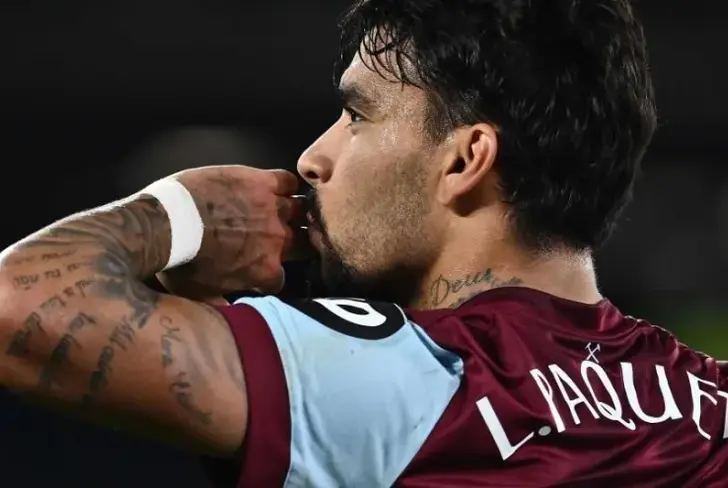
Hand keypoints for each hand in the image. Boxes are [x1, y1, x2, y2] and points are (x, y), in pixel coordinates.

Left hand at [153, 165, 303, 298]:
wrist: (169, 224)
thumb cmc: (180, 262)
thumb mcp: (198, 294)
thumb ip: (219, 302)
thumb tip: (228, 311)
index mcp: (265, 271)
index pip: (280, 279)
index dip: (270, 276)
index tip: (261, 273)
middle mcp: (277, 240)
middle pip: (304, 244)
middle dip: (299, 244)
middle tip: (287, 240)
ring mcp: (272, 209)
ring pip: (302, 210)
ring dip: (297, 213)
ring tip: (291, 211)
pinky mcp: (262, 181)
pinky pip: (288, 181)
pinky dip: (287, 184)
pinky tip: (280, 186)